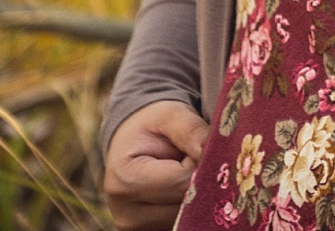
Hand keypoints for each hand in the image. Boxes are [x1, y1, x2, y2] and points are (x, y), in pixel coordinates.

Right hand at [103, 99, 208, 230]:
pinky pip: (186, 221)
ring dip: (197, 191)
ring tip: (183, 170)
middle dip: (200, 177)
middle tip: (192, 157)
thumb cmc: (153, 126)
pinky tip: (183, 186)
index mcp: (124, 180)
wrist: (134, 142)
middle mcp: (125, 213)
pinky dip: (192, 204)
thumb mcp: (170, 115)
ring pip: (190, 214)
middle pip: (187, 202)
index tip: (195, 145)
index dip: (200, 162)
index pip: (182, 181)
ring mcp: (136, 228)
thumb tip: (210, 150)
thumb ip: (190, 130)